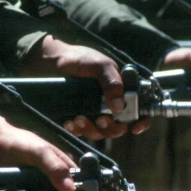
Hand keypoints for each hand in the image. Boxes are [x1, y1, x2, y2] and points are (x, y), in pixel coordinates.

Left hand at [25, 35, 146, 138]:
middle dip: (110, 128)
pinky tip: (69, 121)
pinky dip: (77, 130)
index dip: (141, 121)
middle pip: (119, 127)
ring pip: (99, 132)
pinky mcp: (77, 118)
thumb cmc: (77, 58)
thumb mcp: (98, 64)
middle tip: (100, 120)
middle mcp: (109, 104)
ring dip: (91, 129)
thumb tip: (120, 106)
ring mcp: (93, 112)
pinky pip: (81, 132)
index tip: (136, 127)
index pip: (138, 110)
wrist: (48, 62)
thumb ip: (112, 82)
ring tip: (78, 118)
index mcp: (119, 90)